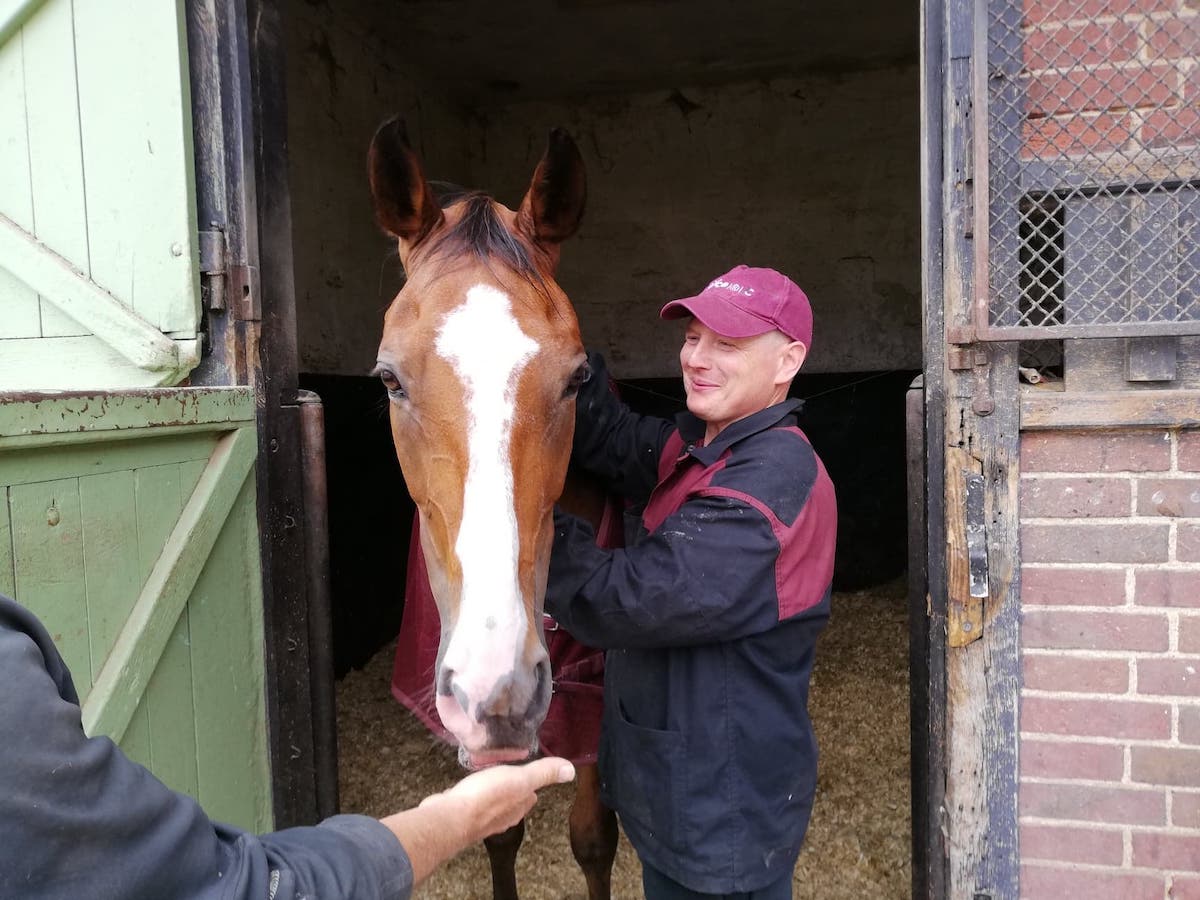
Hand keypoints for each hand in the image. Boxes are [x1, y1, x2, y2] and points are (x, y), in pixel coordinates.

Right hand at [421, 756, 575, 842]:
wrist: (451, 817)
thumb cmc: (487, 796)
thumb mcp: (520, 778)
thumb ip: (543, 774)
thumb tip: (571, 771)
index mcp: (519, 807)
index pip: (531, 796)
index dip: (531, 784)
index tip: (527, 773)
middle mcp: (503, 817)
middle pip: (512, 802)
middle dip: (511, 790)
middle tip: (506, 773)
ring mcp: (482, 820)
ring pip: (492, 805)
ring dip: (491, 794)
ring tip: (487, 779)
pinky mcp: (462, 817)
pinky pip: (471, 805)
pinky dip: (472, 798)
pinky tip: (466, 791)